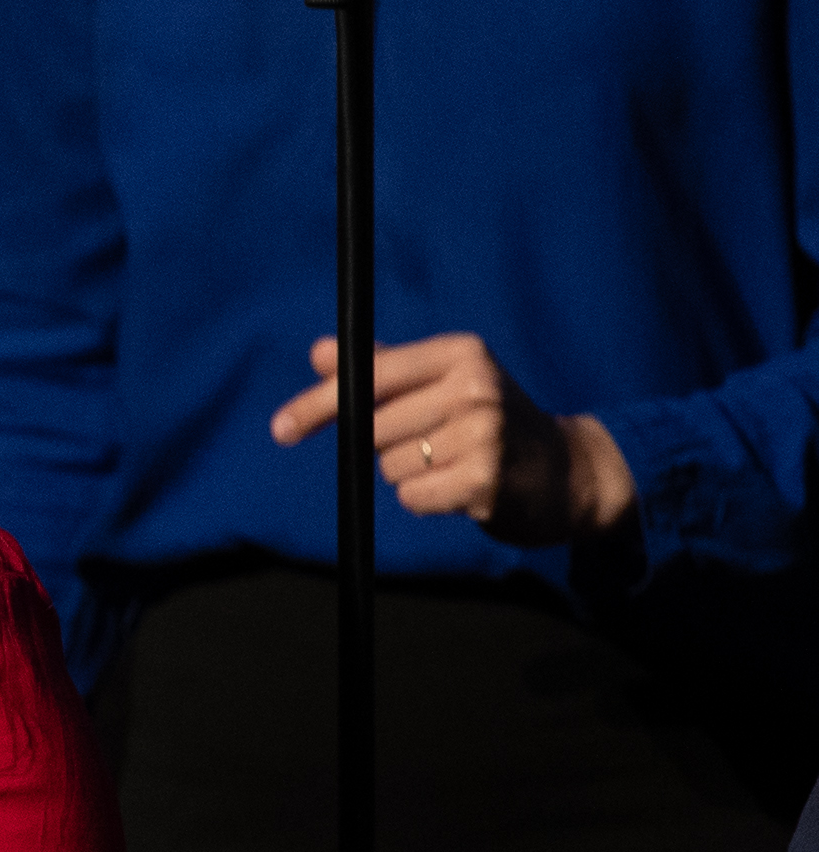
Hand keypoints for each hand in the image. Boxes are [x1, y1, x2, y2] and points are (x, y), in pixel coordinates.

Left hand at [268, 331, 636, 545]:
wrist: (570, 472)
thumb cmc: (492, 422)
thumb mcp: (447, 381)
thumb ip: (384, 367)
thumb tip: (321, 353)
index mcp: (461, 353)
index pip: (367, 375)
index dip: (316, 404)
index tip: (281, 428)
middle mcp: (475, 388)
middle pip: (371, 426)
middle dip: (380, 444)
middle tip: (427, 445)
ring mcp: (483, 435)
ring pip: (389, 464)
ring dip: (407, 473)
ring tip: (453, 463)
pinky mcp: (486, 482)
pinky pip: (412, 496)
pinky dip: (424, 498)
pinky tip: (460, 489)